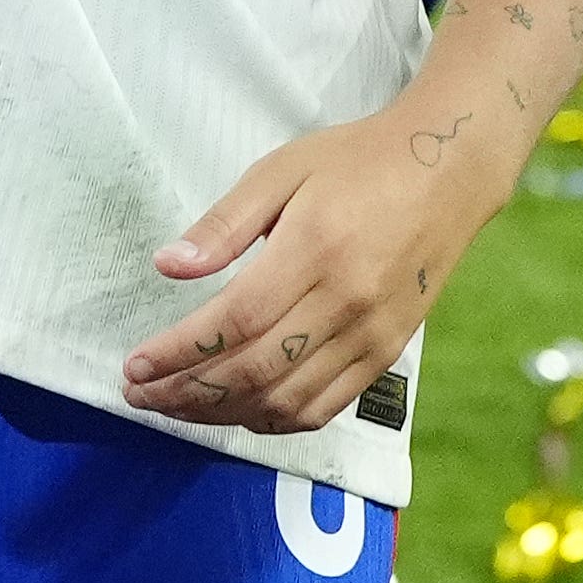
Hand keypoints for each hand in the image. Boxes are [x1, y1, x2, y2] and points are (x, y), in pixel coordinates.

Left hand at [121, 105, 493, 435]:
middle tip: (139, 394)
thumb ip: (224, 223)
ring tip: (176, 406)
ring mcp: (372, 335)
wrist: (447, 172)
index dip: (180, 351)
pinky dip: (276, 420)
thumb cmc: (356, 162)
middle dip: (187, 392)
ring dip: (223, 414)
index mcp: (315, 249)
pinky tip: (238, 412)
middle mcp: (346, 302)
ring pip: (287, 400)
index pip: (235, 321)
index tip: (135, 365)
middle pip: (255, 370)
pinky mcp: (388, 353)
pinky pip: (326, 406)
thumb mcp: (281, 170)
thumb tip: (168, 266)